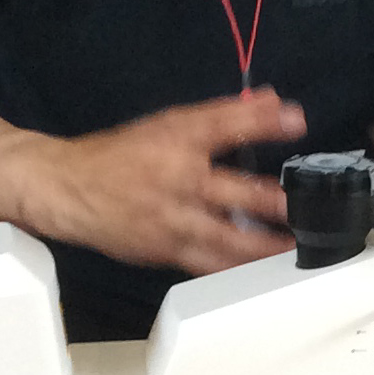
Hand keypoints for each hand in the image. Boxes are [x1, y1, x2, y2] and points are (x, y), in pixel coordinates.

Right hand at [30, 88, 306, 274]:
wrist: (66, 189)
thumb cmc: (121, 157)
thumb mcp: (171, 125)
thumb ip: (227, 116)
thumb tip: (273, 101)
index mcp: (176, 138)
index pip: (224, 124)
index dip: (262, 120)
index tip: (296, 120)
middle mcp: (178, 178)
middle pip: (234, 190)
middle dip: (273, 201)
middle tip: (306, 207)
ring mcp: (173, 219)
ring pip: (227, 237)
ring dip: (265, 246)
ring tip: (296, 249)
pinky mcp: (166, 250)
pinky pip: (209, 265)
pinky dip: (237, 269)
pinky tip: (263, 272)